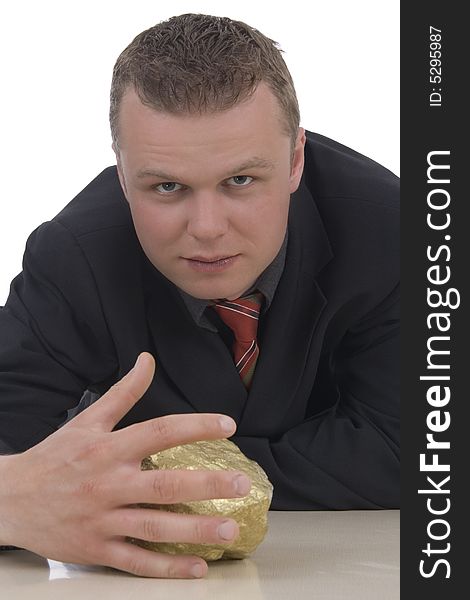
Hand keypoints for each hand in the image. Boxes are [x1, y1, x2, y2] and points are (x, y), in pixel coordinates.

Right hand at [0, 352, 250, 577]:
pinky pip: (136, 561)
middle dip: (206, 485)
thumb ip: (123, 392)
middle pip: (164, 485)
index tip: (228, 425)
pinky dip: (166, 568)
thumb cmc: (54, 456)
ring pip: (155, 526)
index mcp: (109, 449)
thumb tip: (147, 359)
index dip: (196, 426)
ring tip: (229, 530)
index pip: (159, 431)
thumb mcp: (87, 419)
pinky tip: (196, 568)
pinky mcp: (96, 549)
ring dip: (195, 531)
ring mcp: (102, 520)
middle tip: (241, 485)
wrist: (11, 499)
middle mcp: (108, 484)